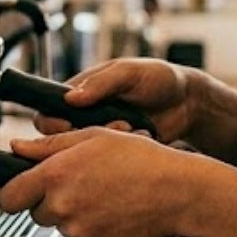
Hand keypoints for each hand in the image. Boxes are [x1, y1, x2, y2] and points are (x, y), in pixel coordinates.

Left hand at [0, 127, 187, 236]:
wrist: (176, 191)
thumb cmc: (140, 158)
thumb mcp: (94, 136)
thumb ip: (50, 144)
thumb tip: (16, 147)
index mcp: (57, 174)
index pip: (9, 196)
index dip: (15, 190)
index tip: (25, 187)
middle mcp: (62, 207)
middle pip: (37, 211)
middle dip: (52, 199)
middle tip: (85, 181)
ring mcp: (77, 234)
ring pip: (63, 225)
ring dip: (77, 212)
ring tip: (108, 193)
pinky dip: (95, 229)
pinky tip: (116, 211)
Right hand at [34, 57, 192, 143]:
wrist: (187, 102)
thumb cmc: (159, 78)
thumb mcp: (130, 72)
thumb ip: (102, 82)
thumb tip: (70, 97)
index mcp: (84, 91)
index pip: (49, 111)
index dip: (53, 123)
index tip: (68, 126)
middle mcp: (88, 115)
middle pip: (61, 138)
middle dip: (83, 136)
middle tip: (114, 125)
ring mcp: (102, 135)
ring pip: (84, 153)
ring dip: (104, 143)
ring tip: (131, 127)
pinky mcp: (116, 153)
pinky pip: (105, 163)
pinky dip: (120, 153)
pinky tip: (141, 136)